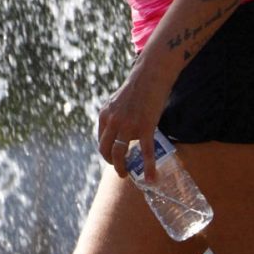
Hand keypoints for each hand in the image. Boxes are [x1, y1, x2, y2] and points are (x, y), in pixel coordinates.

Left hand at [96, 64, 171, 181]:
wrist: (151, 75)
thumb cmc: (137, 87)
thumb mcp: (118, 101)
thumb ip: (115, 115)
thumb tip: (119, 128)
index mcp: (105, 115)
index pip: (101, 140)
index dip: (106, 152)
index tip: (114, 157)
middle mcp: (113, 122)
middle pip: (106, 150)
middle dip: (112, 162)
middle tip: (120, 168)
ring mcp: (128, 126)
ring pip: (120, 154)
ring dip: (122, 168)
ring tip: (127, 174)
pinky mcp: (145, 128)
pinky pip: (146, 152)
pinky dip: (148, 167)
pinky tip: (152, 178)